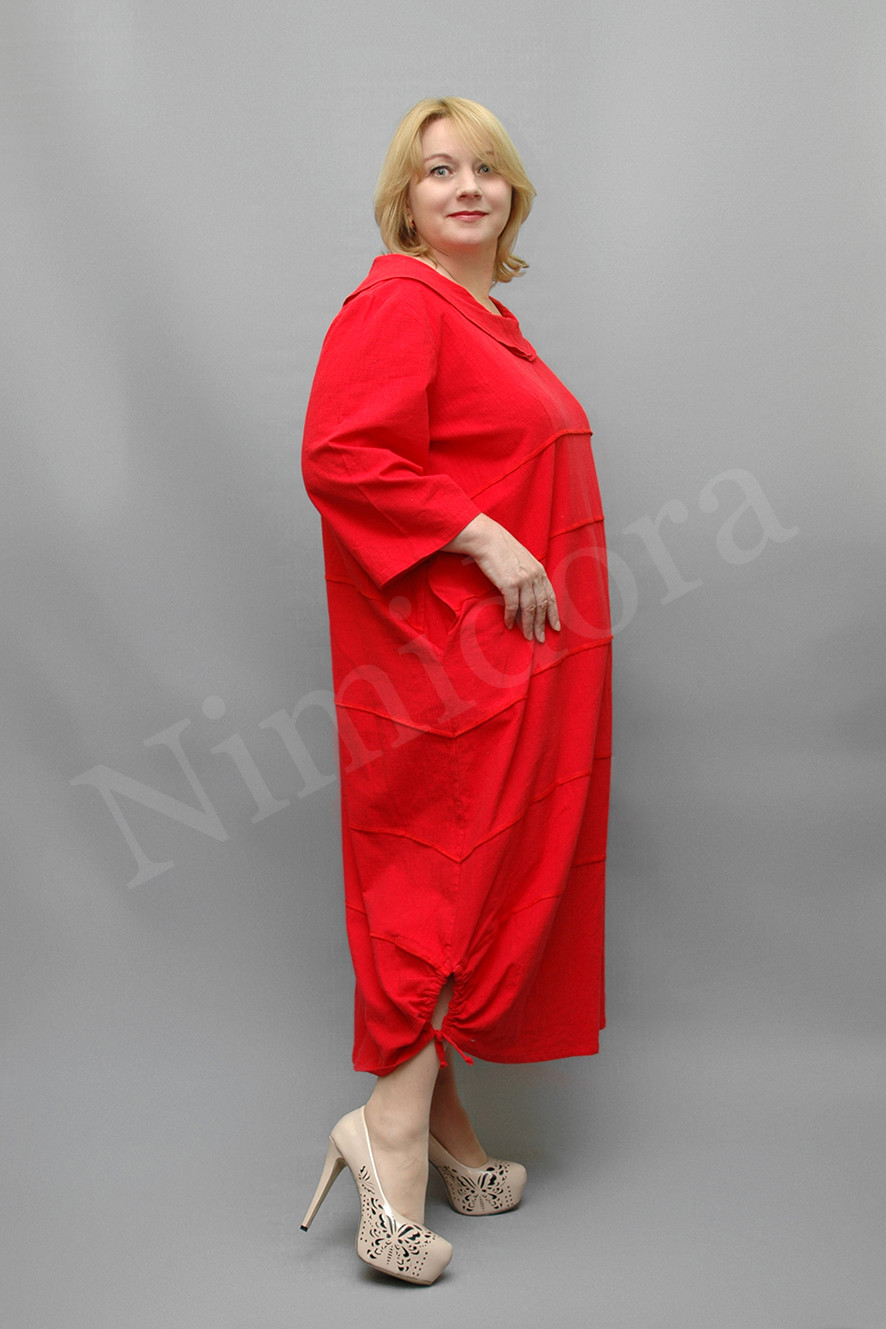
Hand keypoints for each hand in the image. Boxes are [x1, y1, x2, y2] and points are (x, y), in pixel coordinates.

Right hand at [442, 514, 559, 642]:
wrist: (488, 539)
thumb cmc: (502, 549)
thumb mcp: (522, 561)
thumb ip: (529, 576)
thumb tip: (528, 595)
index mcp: (540, 571)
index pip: (550, 597)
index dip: (553, 614)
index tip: (555, 628)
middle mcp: (534, 576)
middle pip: (541, 606)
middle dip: (541, 625)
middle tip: (540, 639)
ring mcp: (523, 580)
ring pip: (529, 609)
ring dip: (528, 625)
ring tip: (527, 637)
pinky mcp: (509, 584)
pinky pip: (512, 606)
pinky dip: (510, 617)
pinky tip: (508, 625)